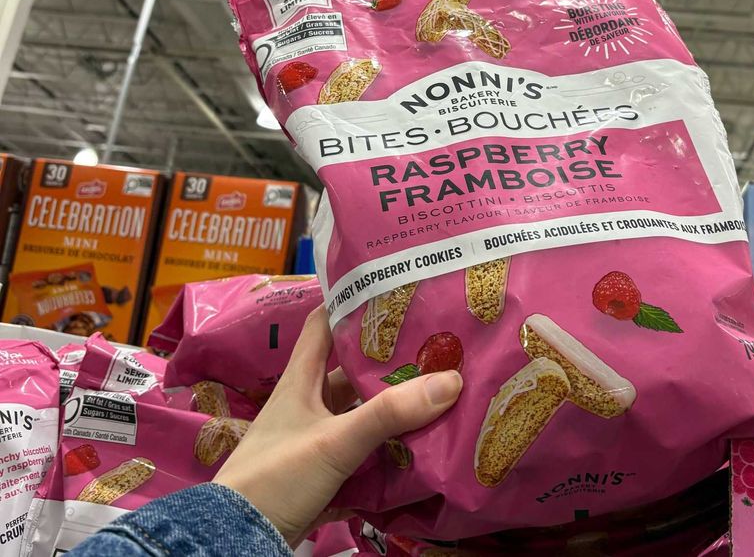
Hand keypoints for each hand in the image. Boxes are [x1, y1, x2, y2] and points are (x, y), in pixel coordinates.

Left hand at [213, 305, 461, 546]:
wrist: (237, 541)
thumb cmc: (276, 476)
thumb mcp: (334, 440)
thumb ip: (388, 413)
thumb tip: (450, 379)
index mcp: (300, 380)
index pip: (322, 324)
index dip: (349, 301)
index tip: (387, 288)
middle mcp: (306, 402)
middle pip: (350, 369)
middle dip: (387, 359)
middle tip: (430, 346)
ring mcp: (313, 438)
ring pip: (358, 411)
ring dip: (389, 404)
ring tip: (434, 391)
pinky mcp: (320, 471)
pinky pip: (360, 449)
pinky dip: (385, 445)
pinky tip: (416, 442)